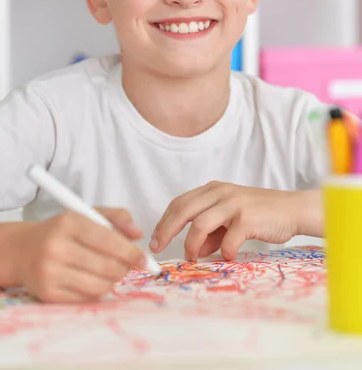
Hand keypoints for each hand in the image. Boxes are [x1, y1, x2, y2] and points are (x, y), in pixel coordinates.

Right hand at [15, 207, 144, 302]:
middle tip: (127, 264)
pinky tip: (93, 280)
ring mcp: (50, 272)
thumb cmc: (63, 231)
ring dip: (113, 280)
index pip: (108, 240)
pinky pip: (87, 298)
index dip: (131, 252)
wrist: (23, 251)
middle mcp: (56, 247)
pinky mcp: (48, 294)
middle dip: (124, 267)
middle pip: (107, 266)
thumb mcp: (87, 214)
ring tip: (109, 271)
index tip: (144, 258)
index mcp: (68, 222)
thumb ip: (117, 218)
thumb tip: (138, 234)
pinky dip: (97, 291)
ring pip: (101, 285)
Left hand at [150, 182, 315, 261]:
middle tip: (157, 248)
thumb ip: (211, 232)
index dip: (164, 221)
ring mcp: (233, 204)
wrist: (292, 210)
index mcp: (213, 189)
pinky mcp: (247, 218)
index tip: (155, 239)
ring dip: (192, 244)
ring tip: (193, 257)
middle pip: (183, 209)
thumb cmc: (259, 215)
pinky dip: (224, 251)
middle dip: (166, 230)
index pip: (180, 202)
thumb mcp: (230, 219)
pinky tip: (230, 255)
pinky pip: (227, 240)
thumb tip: (195, 250)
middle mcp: (220, 192)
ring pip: (200, 224)